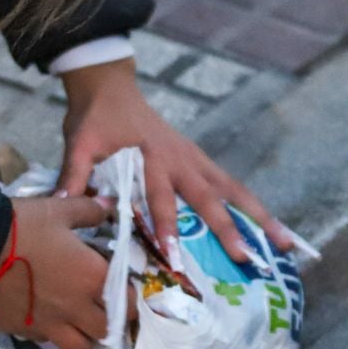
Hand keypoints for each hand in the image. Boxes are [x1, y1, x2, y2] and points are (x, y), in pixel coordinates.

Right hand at [0, 196, 112, 348]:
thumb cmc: (22, 227)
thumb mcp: (58, 210)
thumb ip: (88, 210)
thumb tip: (109, 204)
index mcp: (91, 279)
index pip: (127, 303)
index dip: (129, 300)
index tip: (124, 290)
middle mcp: (75, 309)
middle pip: (107, 332)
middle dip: (110, 323)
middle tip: (103, 310)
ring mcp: (48, 325)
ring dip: (84, 338)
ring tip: (77, 324)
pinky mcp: (22, 331)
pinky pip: (45, 341)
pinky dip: (50, 333)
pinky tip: (43, 317)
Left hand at [57, 58, 290, 264]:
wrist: (111, 88)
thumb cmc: (95, 120)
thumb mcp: (79, 144)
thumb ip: (74, 176)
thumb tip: (63, 206)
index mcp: (151, 156)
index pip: (160, 197)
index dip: (167, 226)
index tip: (174, 255)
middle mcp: (181, 160)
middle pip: (209, 199)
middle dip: (228, 230)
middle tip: (246, 260)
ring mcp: (196, 161)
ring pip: (233, 192)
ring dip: (259, 219)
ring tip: (284, 247)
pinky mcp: (202, 163)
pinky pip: (232, 188)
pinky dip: (253, 208)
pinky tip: (273, 231)